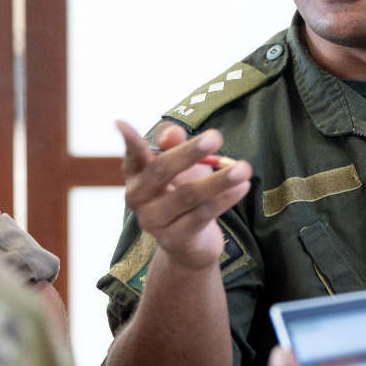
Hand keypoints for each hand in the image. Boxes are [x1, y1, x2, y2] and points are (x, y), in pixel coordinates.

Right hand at [116, 120, 251, 271]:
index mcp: (135, 174)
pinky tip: (243, 187)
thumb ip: (173, 144)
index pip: (132, 154)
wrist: (189, 242)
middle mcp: (137, 197)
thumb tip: (173, 133)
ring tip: (244, 168)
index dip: (129, 140)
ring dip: (218, 180)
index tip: (120, 122)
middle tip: (216, 136)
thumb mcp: (179, 165)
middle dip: (189, 152)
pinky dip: (225, 198)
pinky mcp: (175, 238)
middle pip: (161, 170)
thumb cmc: (181, 192)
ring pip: (188, 195)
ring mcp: (154, 220)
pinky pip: (203, 214)